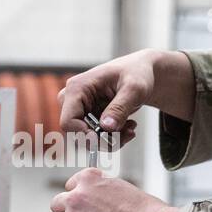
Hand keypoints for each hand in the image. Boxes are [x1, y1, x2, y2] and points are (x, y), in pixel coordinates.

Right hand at [58, 48, 195, 142]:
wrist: (142, 72)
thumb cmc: (137, 73)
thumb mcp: (134, 89)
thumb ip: (119, 108)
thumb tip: (106, 127)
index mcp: (77, 88)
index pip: (68, 122)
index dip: (84, 135)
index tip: (108, 138)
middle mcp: (74, 100)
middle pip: (77, 133)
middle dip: (103, 139)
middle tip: (128, 133)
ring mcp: (81, 109)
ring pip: (88, 139)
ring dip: (111, 139)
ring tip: (131, 127)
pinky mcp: (90, 117)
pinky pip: (96, 137)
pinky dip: (113, 137)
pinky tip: (128, 126)